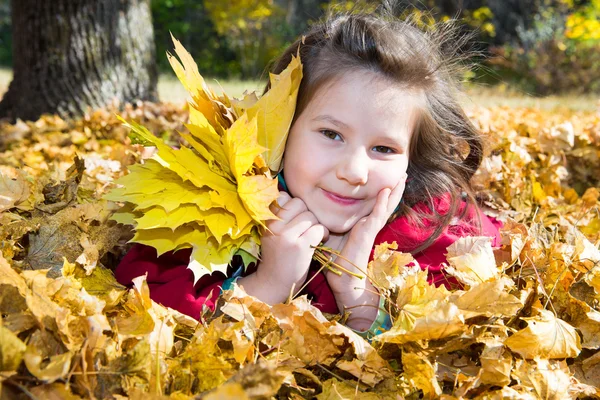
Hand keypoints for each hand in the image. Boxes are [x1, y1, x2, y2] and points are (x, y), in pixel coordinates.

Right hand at [238, 191, 328, 304]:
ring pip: (311, 215)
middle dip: (307, 214)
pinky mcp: (300, 246)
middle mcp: (274, 225)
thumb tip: (289, 192)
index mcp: (265, 219)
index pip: (284, 196)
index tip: (295, 218)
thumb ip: (280, 213)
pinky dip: (322, 234)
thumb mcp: (272, 231)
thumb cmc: (277, 254)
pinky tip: (318, 242)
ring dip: (316, 225)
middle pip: (300, 203)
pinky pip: (318, 228)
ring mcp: (286, 235)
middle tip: (306, 227)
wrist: (275, 283)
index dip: (294, 206)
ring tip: (312, 236)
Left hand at [324, 177, 405, 328]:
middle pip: (384, 202)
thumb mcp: (329, 232)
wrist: (342, 278)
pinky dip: (381, 203)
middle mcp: (369, 224)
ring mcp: (370, 228)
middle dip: (393, 188)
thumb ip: (326, 220)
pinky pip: (377, 216)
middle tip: (402, 173)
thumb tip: (313, 206)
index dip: (381, 191)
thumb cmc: (334, 257)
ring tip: (401, 178)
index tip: (387, 177)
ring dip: (393, 192)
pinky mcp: (368, 234)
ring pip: (385, 207)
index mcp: (362, 223)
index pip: (374, 204)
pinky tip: (385, 192)